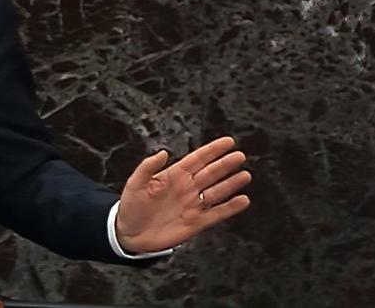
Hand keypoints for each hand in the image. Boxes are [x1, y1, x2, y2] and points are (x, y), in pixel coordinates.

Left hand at [114, 136, 250, 253]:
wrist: (130, 233)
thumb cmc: (131, 206)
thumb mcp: (135, 183)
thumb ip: (147, 167)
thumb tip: (163, 152)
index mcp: (174, 175)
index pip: (197, 159)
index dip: (212, 150)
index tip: (228, 142)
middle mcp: (187, 188)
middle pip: (211, 173)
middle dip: (225, 164)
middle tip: (240, 156)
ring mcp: (193, 205)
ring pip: (217, 192)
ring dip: (231, 184)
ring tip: (245, 175)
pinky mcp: (196, 222)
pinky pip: (217, 213)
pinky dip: (230, 208)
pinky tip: (242, 200)